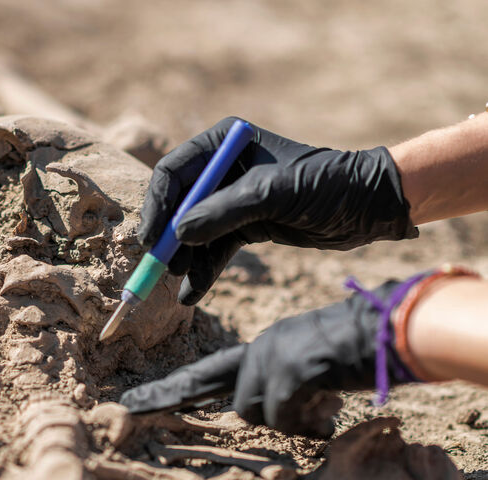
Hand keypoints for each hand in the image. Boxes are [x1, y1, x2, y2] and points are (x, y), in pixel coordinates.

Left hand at [120, 279, 413, 435]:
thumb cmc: (362, 348)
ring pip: (252, 412)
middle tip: (127, 408)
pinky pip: (281, 417)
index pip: (208, 371)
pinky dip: (308, 424)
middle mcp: (260, 348)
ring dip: (286, 420)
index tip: (140, 400)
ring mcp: (271, 358)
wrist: (394, 327)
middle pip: (202, 380)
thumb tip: (272, 414)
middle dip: (165, 397)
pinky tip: (330, 410)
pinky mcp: (288, 371)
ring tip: (323, 404)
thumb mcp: (314, 369)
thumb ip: (285, 390)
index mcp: (264, 346)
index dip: (175, 389)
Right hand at [139, 117, 417, 304]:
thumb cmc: (326, 185)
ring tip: (179, 282)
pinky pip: (214, 249)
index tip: (151, 237)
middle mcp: (223, 169)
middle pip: (178, 204)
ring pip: (194, 231)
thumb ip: (222, 213)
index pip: (174, 172)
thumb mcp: (272, 195)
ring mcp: (233, 199)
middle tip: (159, 265)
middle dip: (168, 236)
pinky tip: (192, 293)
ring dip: (184, 258)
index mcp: (224, 144)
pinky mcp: (246, 226)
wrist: (370, 207)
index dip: (157, 205)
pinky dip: (203, 271)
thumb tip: (179, 235)